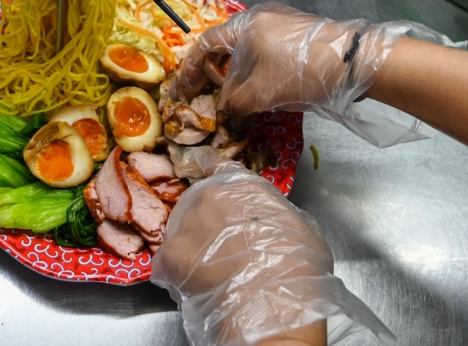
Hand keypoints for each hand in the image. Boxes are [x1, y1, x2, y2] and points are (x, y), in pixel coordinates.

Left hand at [151, 160, 394, 345]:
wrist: (272, 301)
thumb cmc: (296, 263)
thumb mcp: (300, 224)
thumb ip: (276, 212)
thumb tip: (270, 220)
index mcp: (240, 184)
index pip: (219, 167)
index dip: (216, 178)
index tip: (214, 187)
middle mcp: (208, 196)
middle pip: (198, 201)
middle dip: (207, 220)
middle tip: (222, 245)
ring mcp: (185, 224)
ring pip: (182, 229)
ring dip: (192, 245)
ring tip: (210, 270)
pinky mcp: (170, 255)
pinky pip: (168, 261)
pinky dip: (177, 272)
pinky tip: (195, 285)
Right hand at [176, 3, 461, 146]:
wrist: (356, 61)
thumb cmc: (302, 71)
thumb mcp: (262, 93)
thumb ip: (235, 101)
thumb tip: (224, 109)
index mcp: (246, 24)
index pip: (206, 43)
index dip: (192, 68)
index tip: (185, 88)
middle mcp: (261, 17)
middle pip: (227, 45)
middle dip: (216, 72)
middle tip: (211, 96)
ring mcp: (282, 22)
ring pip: (249, 49)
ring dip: (239, 73)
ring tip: (237, 98)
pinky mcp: (299, 32)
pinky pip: (267, 50)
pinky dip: (258, 69)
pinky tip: (263, 89)